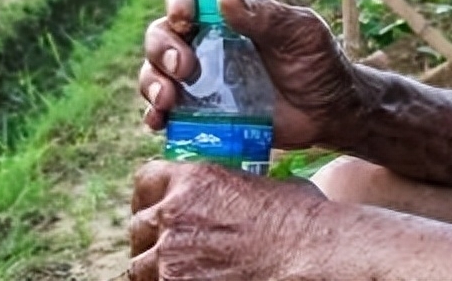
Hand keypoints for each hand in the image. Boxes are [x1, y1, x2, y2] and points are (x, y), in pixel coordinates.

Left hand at [127, 160, 328, 280]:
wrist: (313, 257)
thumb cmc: (303, 222)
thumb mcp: (263, 186)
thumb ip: (229, 191)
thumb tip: (228, 200)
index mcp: (194, 180)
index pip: (147, 180)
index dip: (152, 196)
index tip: (160, 210)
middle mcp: (173, 215)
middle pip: (139, 227)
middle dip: (152, 238)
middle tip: (171, 251)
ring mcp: (171, 258)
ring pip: (141, 266)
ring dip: (157, 269)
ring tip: (183, 272)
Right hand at [138, 0, 365, 148]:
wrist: (330, 113)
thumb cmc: (320, 63)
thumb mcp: (302, 33)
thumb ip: (266, 17)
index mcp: (229, 14)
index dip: (178, 5)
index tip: (183, 19)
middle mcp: (206, 43)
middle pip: (161, 35)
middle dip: (161, 49)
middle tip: (183, 68)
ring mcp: (200, 80)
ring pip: (154, 73)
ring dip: (151, 83)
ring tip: (167, 100)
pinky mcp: (200, 114)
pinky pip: (165, 113)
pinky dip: (154, 116)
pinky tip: (159, 123)